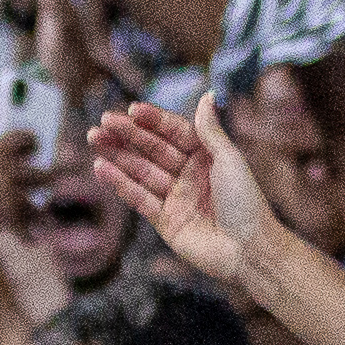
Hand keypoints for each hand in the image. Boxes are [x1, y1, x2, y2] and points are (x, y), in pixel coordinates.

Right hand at [85, 97, 268, 285]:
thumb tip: (208, 95)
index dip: (154, 121)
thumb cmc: (246, 203)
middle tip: (102, 123)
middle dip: (128, 135)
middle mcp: (190, 176)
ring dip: (118, 155)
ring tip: (94, 139)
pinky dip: (120, 183)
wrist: (250, 250)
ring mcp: (176, 198)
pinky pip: (139, 198)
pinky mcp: (165, 221)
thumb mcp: (230, 160)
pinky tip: (101, 167)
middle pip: (153, 150)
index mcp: (207, 158)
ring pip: (141, 172)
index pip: (175, 133)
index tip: (132, 109)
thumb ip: (210, 130)